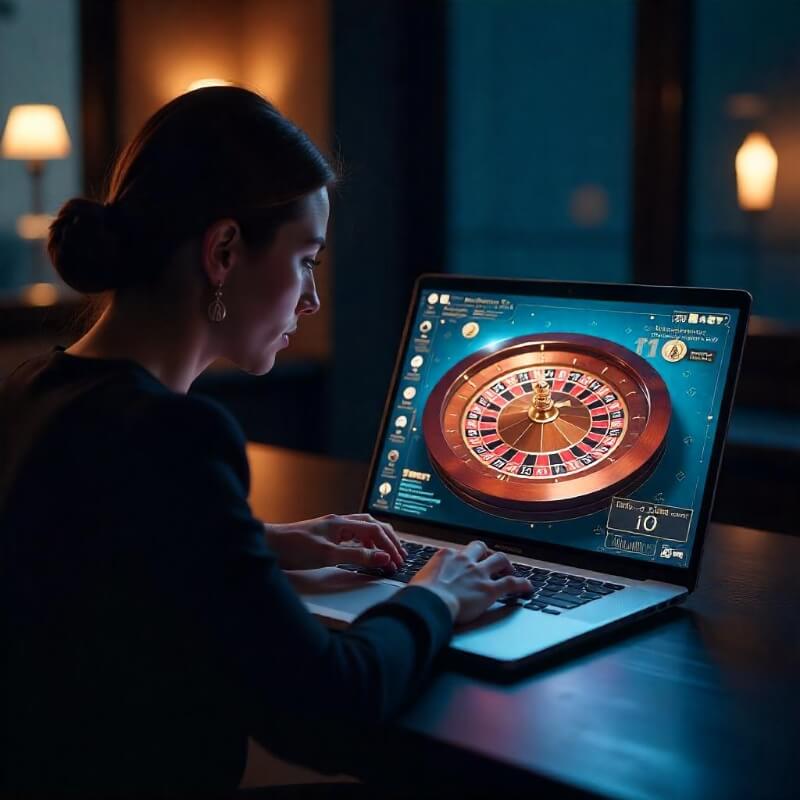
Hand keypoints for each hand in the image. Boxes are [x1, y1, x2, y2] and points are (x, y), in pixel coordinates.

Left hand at [263, 513, 406, 571]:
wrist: (268, 545)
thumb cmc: (293, 548)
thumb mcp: (328, 555)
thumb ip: (357, 556)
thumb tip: (383, 557)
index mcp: (342, 523)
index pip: (376, 531)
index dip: (389, 547)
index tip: (397, 561)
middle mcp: (340, 522)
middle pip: (374, 525)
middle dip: (390, 540)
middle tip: (400, 556)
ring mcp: (333, 528)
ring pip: (365, 528)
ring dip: (380, 540)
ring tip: (389, 553)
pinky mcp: (327, 536)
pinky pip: (354, 535)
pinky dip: (367, 542)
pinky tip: (367, 551)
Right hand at [410, 540, 531, 623]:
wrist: (428, 603)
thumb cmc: (418, 596)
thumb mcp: (418, 581)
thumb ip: (424, 581)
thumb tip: (417, 590)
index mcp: (445, 556)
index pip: (458, 552)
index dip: (463, 558)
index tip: (465, 565)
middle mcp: (464, 560)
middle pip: (481, 547)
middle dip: (487, 553)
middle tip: (490, 562)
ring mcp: (479, 574)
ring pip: (499, 560)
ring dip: (506, 565)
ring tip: (510, 571)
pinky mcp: (490, 589)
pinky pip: (512, 583)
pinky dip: (523, 584)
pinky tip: (528, 588)